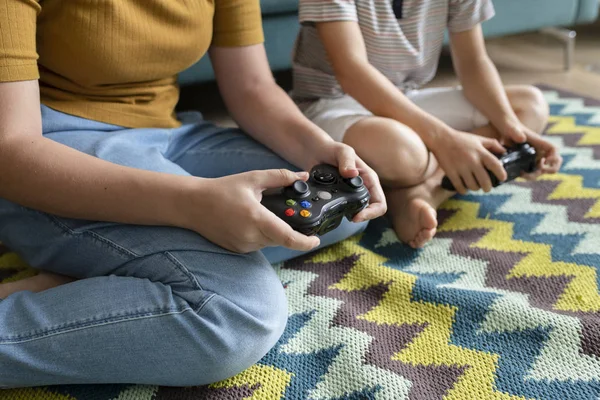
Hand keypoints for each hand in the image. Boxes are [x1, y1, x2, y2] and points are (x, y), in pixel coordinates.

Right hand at [184, 169, 320, 253]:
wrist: (193, 204)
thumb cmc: (222, 190)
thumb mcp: (253, 179)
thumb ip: (280, 177)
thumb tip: (302, 176)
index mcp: (256, 218)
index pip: (287, 237)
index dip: (306, 242)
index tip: (317, 239)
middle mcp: (250, 236)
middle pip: (282, 238)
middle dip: (290, 229)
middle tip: (288, 214)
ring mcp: (243, 245)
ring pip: (271, 241)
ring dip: (274, 231)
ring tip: (261, 212)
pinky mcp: (238, 250)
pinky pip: (259, 244)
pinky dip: (262, 234)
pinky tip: (249, 220)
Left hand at [310, 141, 386, 221]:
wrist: (317, 152)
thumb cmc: (332, 149)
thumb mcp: (342, 151)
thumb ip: (347, 161)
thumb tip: (352, 174)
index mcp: (369, 179)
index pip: (380, 202)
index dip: (372, 212)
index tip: (357, 216)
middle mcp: (364, 188)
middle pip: (371, 210)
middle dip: (362, 216)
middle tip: (348, 217)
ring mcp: (353, 194)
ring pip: (358, 211)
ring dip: (351, 215)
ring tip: (340, 213)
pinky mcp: (342, 197)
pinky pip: (346, 209)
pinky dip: (340, 212)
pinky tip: (332, 210)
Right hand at [432, 130, 506, 193]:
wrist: (441, 139)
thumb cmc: (461, 139)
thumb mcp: (478, 139)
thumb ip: (493, 144)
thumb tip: (505, 151)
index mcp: (481, 152)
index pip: (496, 165)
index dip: (501, 174)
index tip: (502, 179)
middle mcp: (472, 161)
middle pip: (485, 181)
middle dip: (488, 187)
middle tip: (487, 188)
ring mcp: (461, 168)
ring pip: (473, 186)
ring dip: (475, 188)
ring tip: (475, 186)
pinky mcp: (451, 173)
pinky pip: (460, 187)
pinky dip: (464, 190)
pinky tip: (465, 188)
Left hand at [495, 119, 561, 178]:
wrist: (504, 130)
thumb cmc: (509, 127)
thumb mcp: (511, 129)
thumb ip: (515, 132)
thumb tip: (522, 139)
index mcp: (540, 143)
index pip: (553, 150)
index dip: (554, 157)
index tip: (544, 162)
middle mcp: (540, 151)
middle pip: (552, 163)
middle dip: (547, 170)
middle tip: (534, 170)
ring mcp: (535, 157)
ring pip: (542, 170)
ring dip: (535, 175)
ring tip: (522, 173)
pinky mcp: (528, 162)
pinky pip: (532, 172)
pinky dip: (528, 175)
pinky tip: (519, 173)